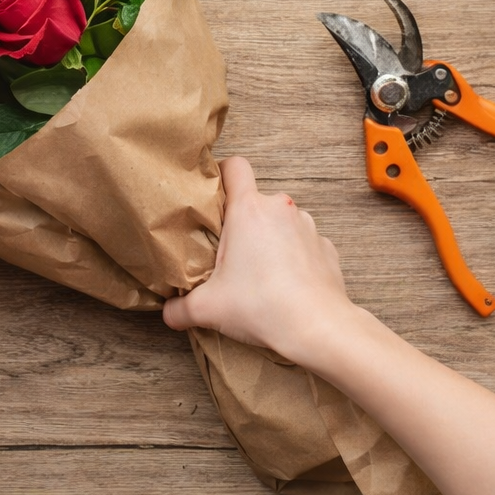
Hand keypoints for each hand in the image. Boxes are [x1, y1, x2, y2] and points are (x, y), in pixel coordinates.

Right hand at [162, 157, 361, 367]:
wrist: (318, 328)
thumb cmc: (264, 307)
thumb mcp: (209, 308)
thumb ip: (180, 308)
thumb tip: (169, 313)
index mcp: (249, 210)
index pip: (235, 166)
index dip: (222, 174)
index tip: (213, 195)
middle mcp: (280, 209)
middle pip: (255, 200)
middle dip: (242, 221)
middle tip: (230, 252)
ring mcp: (307, 227)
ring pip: (281, 221)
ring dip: (270, 238)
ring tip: (260, 272)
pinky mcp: (325, 248)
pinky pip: (303, 243)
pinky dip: (294, 257)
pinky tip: (286, 284)